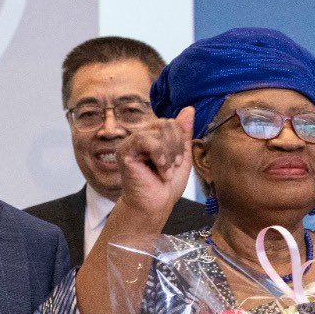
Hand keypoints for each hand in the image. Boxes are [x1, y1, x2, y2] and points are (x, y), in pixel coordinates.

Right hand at [113, 108, 194, 223]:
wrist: (155, 205)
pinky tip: (159, 168)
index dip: (180, 140)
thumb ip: (184, 133)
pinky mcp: (124, 151)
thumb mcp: (182, 156)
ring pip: (157, 130)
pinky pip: (145, 139)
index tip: (178, 162)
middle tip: (172, 167)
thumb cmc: (166, 185)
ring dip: (168, 154)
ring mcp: (131, 143)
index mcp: (153, 136)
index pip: (171, 123)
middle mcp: (141, 137)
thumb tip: (189, 108)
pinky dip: (158, 154)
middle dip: (175, 147)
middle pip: (165, 123)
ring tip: (165, 171)